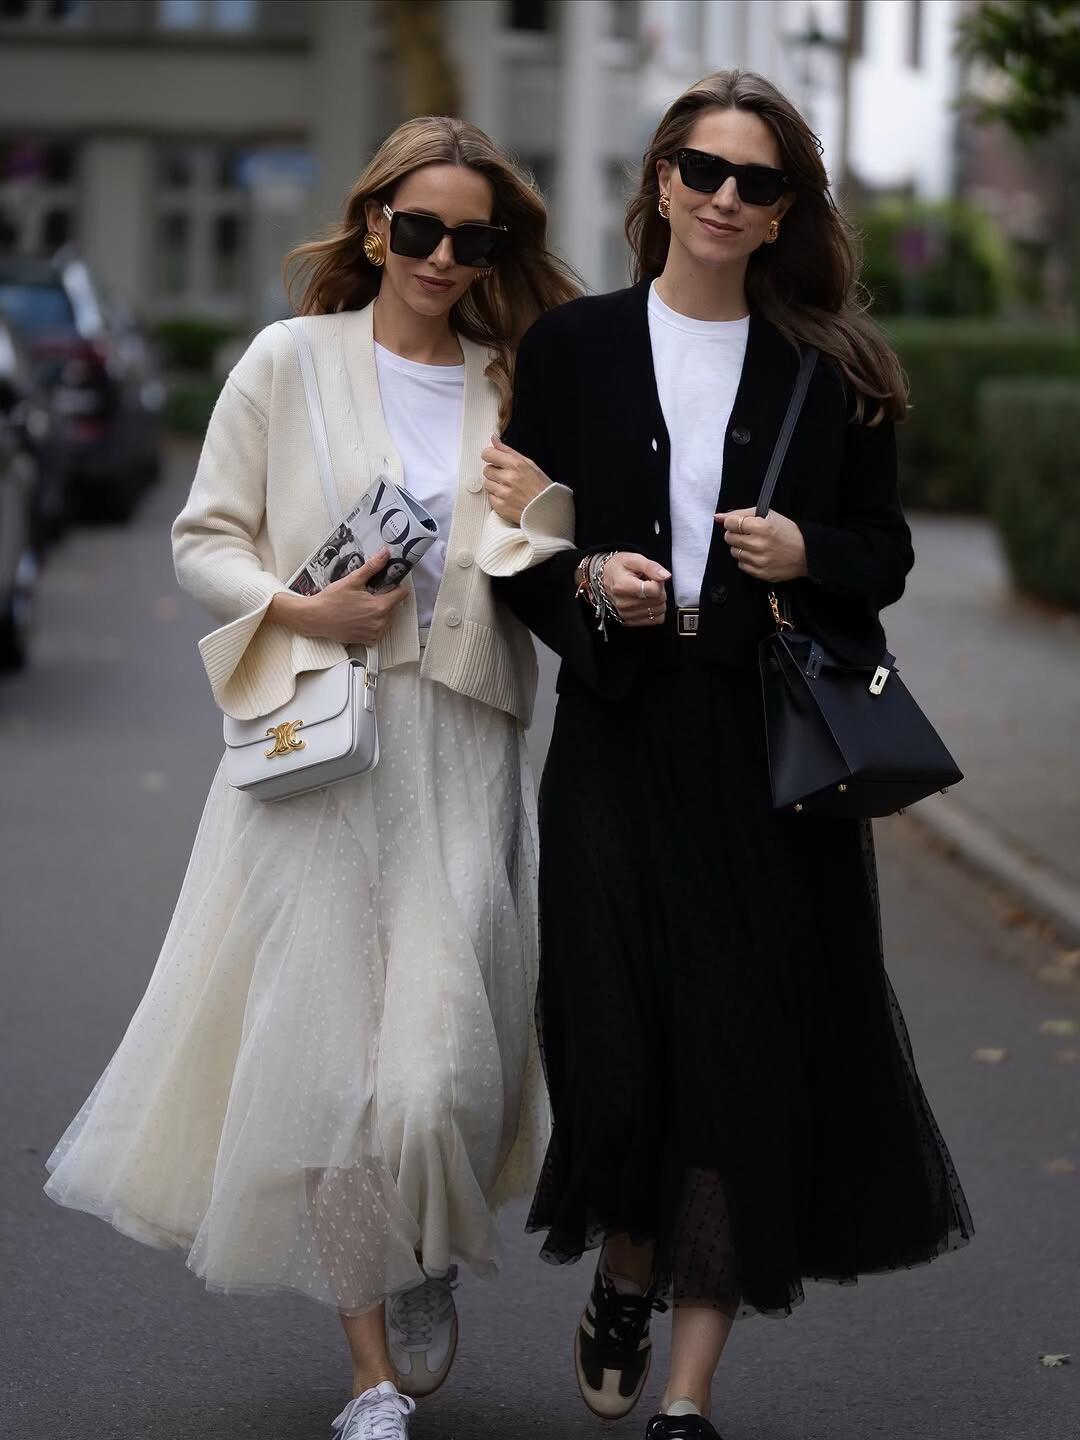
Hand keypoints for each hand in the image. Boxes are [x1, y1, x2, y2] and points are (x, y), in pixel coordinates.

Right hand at [271, 547, 409, 644]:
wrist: (315, 618)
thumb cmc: (331, 600)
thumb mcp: (353, 580)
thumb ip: (372, 567)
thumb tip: (384, 554)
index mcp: (380, 607)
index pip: (402, 594)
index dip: (396, 585)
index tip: (388, 583)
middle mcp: (380, 622)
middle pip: (394, 606)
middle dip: (385, 599)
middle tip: (369, 594)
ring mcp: (374, 633)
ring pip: (388, 619)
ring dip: (380, 612)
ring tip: (363, 606)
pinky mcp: (367, 640)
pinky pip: (379, 630)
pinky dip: (373, 624)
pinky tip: (361, 617)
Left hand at [481, 435, 551, 523]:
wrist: (548, 511)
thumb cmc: (541, 487)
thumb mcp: (529, 463)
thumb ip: (508, 450)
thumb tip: (493, 439)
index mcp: (516, 464)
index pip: (488, 454)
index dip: (489, 456)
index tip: (492, 458)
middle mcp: (509, 478)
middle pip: (486, 469)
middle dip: (494, 472)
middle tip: (506, 476)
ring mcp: (504, 494)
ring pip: (487, 483)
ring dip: (495, 485)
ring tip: (509, 488)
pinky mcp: (501, 506)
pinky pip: (490, 497)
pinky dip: (497, 497)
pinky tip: (508, 497)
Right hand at [600, 552, 670, 627]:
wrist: (605, 577)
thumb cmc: (618, 567)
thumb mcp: (634, 559)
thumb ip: (651, 567)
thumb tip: (665, 576)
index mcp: (623, 586)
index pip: (655, 590)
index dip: (658, 582)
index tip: (651, 577)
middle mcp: (623, 603)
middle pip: (659, 601)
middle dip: (659, 590)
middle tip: (648, 583)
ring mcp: (626, 614)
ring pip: (659, 611)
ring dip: (657, 600)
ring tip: (646, 591)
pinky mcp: (630, 621)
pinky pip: (655, 620)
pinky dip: (655, 610)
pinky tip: (646, 601)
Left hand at [716, 508, 807, 581]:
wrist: (807, 553)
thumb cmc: (788, 532)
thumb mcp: (768, 515)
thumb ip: (741, 514)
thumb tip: (718, 517)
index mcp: (761, 526)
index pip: (730, 523)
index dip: (733, 522)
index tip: (740, 524)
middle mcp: (758, 544)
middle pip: (729, 538)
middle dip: (736, 534)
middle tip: (749, 534)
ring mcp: (759, 560)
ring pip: (734, 552)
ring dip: (741, 547)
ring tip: (755, 545)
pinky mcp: (760, 573)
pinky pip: (741, 565)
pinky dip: (747, 560)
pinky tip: (758, 555)